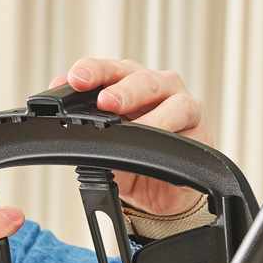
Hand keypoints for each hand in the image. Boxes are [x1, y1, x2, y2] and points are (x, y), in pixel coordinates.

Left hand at [49, 57, 209, 215]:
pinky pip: (187, 120)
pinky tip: (157, 139)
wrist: (159, 193)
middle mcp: (155, 87)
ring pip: (169, 94)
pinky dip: (170, 128)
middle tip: (105, 102)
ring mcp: (179, 103)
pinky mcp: (198, 126)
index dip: (93, 70)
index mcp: (126, 84)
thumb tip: (63, 128)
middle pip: (140, 77)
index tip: (76, 78)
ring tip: (132, 126)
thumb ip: (86, 134)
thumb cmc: (132, 160)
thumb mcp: (104, 149)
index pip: (108, 70)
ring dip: (150, 110)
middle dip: (121, 89)